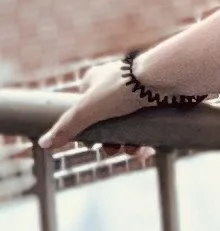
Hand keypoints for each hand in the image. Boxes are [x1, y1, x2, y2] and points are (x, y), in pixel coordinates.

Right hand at [36, 62, 150, 159]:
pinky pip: (146, 128)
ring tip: (137, 151)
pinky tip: (148, 151)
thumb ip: (67, 127)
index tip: (93, 143)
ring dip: (130, 145)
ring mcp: (137, 95)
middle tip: (117, 149)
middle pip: (107, 123)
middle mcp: (115, 86)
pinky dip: (145, 142)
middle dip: (112, 142)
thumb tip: (45, 143)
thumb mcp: (88, 110)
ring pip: (127, 128)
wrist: (163, 79)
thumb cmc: (123, 89)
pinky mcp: (155, 104)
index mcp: (95, 80)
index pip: (84, 111)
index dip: (88, 130)